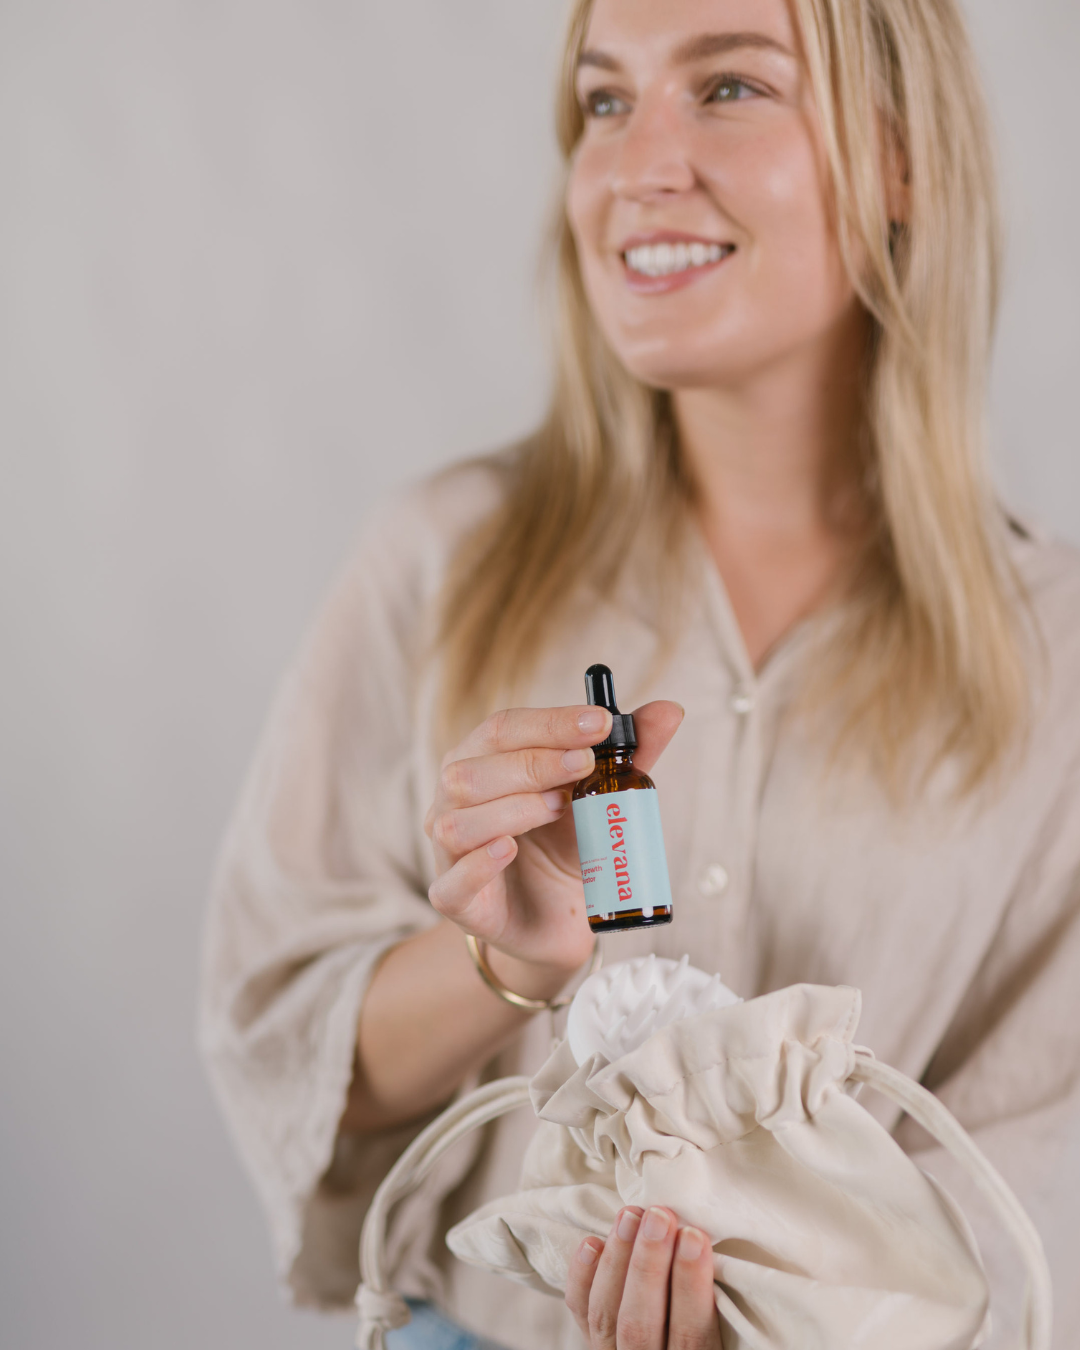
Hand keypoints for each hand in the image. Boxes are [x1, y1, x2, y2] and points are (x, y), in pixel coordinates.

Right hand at [425, 701, 682, 995]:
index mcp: (482, 762)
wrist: (558, 917)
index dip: (549, 722)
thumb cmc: (566, 847)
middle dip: (533, 762)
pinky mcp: (455, 903)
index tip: (600, 722)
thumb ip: (629, 755)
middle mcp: (454, 802)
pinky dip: (479, 863)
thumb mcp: (601, 798)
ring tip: (557, 808)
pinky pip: (450, 884)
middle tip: (586, 764)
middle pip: (471, 770)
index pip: (502, 728)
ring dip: (510, 809)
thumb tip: (670, 710)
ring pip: (456, 823)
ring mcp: (448, 853)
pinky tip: (508, 849)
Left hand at [566, 1206, 720, 1349]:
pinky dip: (582, 1278)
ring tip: (631, 1215)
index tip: (694, 1236)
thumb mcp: (725, 1335)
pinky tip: (592, 1243)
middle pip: (640, 1323)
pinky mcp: (592, 1344)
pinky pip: (581, 1315)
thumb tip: (707, 1245)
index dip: (690, 1285)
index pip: (691, 1333)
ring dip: (617, 1259)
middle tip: (659, 1216)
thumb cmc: (702, 1334)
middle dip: (648, 1264)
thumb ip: (716, 1305)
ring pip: (605, 1315)